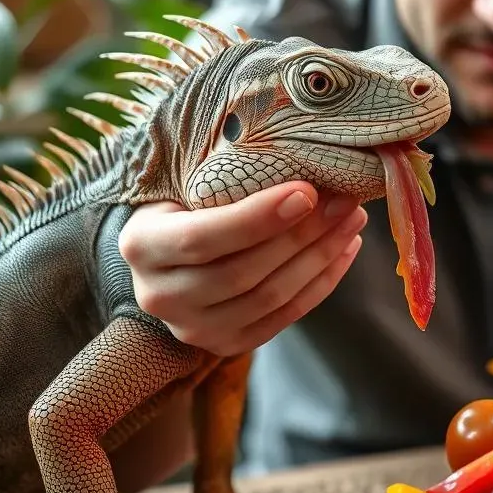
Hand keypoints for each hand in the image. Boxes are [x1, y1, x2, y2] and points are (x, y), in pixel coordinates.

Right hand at [118, 182, 366, 356]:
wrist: (168, 257)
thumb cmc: (182, 203)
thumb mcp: (185, 182)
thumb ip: (224, 173)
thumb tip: (294, 148)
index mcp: (141, 246)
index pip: (202, 238)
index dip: (257, 218)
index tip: (307, 191)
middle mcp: (160, 296)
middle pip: (242, 272)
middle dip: (301, 235)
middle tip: (343, 201)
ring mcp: (193, 328)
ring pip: (269, 297)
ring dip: (320, 257)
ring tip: (351, 220)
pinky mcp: (226, 344)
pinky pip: (284, 317)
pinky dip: (321, 283)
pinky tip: (345, 249)